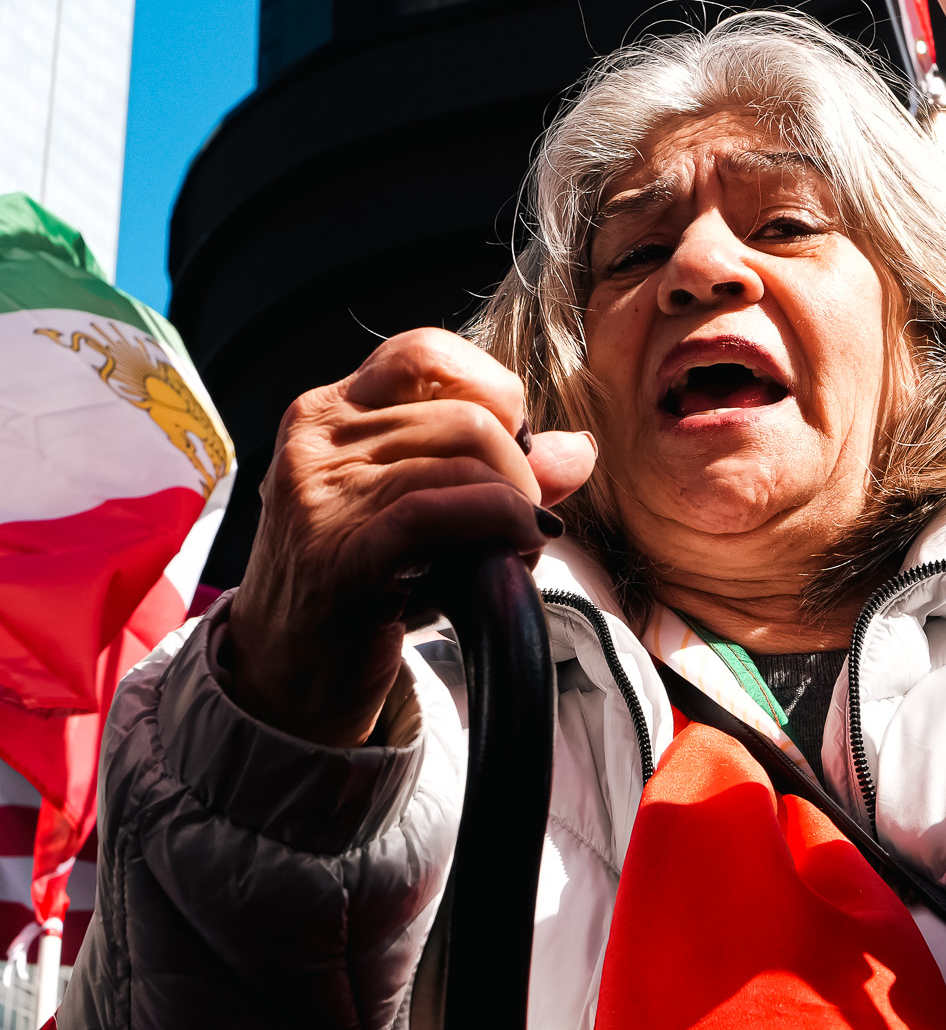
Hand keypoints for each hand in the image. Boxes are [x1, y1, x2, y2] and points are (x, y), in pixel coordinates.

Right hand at [226, 329, 595, 746]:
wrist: (284, 677)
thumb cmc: (357, 588)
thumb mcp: (424, 513)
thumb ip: (499, 471)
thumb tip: (577, 450)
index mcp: (327, 412)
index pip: (424, 351)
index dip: (491, 387)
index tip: (513, 440)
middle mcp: (315, 439)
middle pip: (464, 411)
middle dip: (519, 465)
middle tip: (525, 514)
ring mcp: (321, 493)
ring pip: (465, 454)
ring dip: (518, 501)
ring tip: (517, 542)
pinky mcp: (340, 553)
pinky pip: (443, 508)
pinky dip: (502, 519)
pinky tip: (519, 543)